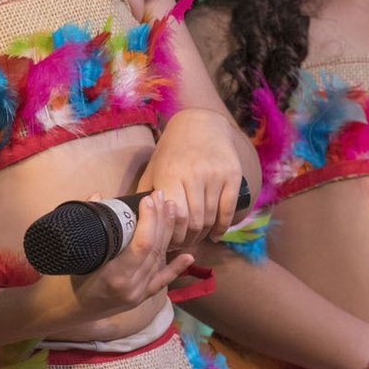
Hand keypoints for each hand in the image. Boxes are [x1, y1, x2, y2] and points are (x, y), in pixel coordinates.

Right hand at [67, 191, 191, 321]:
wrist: (61, 311)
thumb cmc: (63, 281)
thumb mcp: (72, 252)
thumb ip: (88, 224)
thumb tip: (98, 196)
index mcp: (113, 276)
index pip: (141, 245)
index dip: (149, 220)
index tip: (148, 199)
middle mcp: (130, 287)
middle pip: (153, 249)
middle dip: (160, 220)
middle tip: (161, 196)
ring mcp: (136, 295)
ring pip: (159, 260)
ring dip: (166, 234)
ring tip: (169, 210)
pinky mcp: (139, 299)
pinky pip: (161, 282)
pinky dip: (176, 268)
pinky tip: (189, 256)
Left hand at [138, 107, 244, 244]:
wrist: (200, 124)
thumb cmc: (172, 151)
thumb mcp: (154, 168)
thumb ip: (146, 194)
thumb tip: (136, 222)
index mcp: (171, 174)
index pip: (175, 216)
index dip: (172, 235)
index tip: (168, 242)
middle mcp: (195, 175)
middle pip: (195, 221)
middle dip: (187, 238)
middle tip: (182, 244)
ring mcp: (215, 175)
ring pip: (211, 218)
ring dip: (203, 235)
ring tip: (195, 239)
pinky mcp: (232, 175)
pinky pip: (228, 210)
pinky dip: (222, 228)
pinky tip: (214, 235)